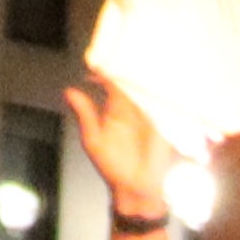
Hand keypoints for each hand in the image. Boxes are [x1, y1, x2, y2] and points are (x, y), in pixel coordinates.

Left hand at [63, 72, 177, 226]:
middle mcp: (135, 109)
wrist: (137, 190)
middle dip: (134, 64)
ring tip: (149, 60)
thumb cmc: (113, 168)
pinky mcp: (168, 122)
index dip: (108, 69)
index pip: (112, 82)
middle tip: (131, 49)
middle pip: (135, 80)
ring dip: (152, 75)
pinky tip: (166, 82)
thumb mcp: (94, 140)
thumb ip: (86, 115)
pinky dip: (170, 92)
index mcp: (116, 110)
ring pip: (153, 88)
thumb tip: (69, 92)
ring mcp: (152, 114)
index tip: (104, 60)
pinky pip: (170, 103)